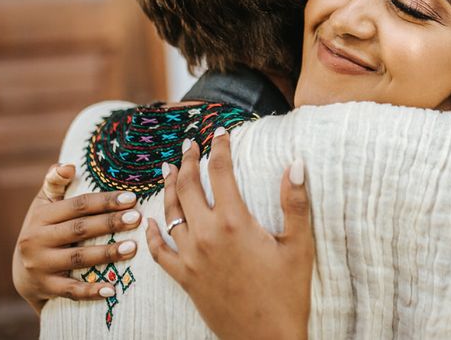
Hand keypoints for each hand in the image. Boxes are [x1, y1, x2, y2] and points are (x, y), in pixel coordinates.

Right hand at [12, 163, 142, 313]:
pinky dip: (91, 291)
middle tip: (137, 218)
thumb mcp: (43, 203)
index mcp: (41, 216)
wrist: (22, 271)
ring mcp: (40, 266)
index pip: (78, 205)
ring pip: (78, 258)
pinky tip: (112, 288)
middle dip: (110, 223)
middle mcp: (37, 240)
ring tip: (132, 247)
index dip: (105, 201)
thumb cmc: (43, 228)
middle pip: (80, 229)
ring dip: (106, 254)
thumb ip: (55, 182)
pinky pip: (71, 290)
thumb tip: (67, 165)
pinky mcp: (45, 288)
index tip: (131, 198)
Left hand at [146, 129, 313, 339]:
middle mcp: (207, 235)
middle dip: (188, 160)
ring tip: (169, 168)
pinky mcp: (185, 279)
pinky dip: (154, 234)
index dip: (219, 147)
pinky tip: (151, 221)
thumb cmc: (287, 292)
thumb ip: (295, 202)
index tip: (219, 131)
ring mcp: (192, 258)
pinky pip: (161, 252)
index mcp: (235, 221)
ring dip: (169, 187)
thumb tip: (296, 164)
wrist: (267, 339)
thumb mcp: (299, 245)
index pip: (221, 171)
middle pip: (189, 186)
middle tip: (188, 143)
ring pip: (172, 213)